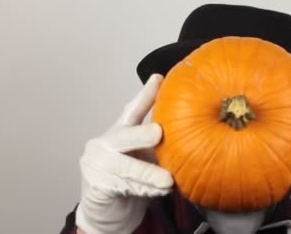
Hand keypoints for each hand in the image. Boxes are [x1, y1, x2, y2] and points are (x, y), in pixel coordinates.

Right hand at [75, 74, 173, 233]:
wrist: (108, 212)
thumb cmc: (131, 180)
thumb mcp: (146, 157)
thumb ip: (159, 144)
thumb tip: (194, 127)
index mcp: (119, 132)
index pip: (132, 110)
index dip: (145, 95)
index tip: (159, 78)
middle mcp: (104, 144)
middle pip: (124, 136)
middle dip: (141, 135)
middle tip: (158, 133)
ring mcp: (96, 165)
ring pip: (127, 167)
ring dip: (149, 174)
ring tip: (168, 181)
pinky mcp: (96, 186)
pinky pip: (123, 187)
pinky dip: (143, 190)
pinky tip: (158, 191)